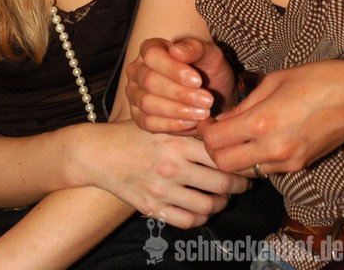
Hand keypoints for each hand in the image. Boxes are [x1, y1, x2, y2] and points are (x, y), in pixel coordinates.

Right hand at [73, 119, 249, 228]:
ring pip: (208, 206)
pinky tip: (202, 209)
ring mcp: (162, 190)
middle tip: (244, 183)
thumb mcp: (160, 122)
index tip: (245, 161)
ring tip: (224, 197)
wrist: (99, 153)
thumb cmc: (131, 134)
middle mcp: (172, 166)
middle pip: (221, 183)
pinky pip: (188, 221)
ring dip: (222, 203)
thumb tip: (223, 131)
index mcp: (177, 141)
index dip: (238, 161)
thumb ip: (189, 128)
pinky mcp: (153, 208)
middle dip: (239, 185)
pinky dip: (201, 218)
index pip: (220, 155)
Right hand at [126, 37, 235, 133]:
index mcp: (150, 48)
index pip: (152, 56)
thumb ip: (195, 49)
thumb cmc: (208, 70)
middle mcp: (137, 70)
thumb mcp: (210, 55)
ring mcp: (135, 94)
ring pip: (147, 104)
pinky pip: (148, 123)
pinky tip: (192, 123)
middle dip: (180, 94)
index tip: (197, 81)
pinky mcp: (139, 116)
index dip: (173, 69)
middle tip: (207, 101)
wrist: (212, 94)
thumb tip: (176, 50)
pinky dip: (171, 125)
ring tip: (203, 113)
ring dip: (177, 111)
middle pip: (149, 82)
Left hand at [199, 60, 343, 175]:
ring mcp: (287, 162)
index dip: (203, 132)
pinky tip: (255, 141)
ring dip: (232, 157)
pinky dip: (252, 160)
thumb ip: (244, 104)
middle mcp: (272, 148)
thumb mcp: (273, 82)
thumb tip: (223, 119)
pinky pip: (264, 170)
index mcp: (262, 122)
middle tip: (214, 131)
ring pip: (243, 172)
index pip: (215, 142)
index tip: (205, 120)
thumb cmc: (315, 80)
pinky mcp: (299, 166)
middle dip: (212, 149)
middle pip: (223, 164)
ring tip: (234, 136)